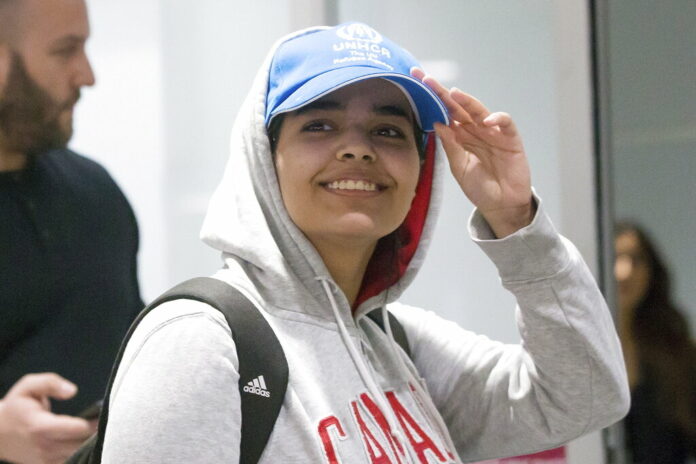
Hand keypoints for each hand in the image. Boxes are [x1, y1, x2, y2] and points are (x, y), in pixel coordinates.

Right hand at [0, 373, 94, 463]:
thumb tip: (72, 391)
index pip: (74, 429)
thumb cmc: (17, 406)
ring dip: (91, 443)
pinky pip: (71, 461)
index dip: (92, 422)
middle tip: (107, 420)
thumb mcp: (28, 386)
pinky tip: (86, 440)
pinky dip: (82, 452)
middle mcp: (43, 446)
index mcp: (39, 426)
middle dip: (96, 433)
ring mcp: (45, 459)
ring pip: (78, 455)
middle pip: (80, 443)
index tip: (103, 413)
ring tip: (99, 429)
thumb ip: (50, 383)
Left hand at [412, 68, 534, 237]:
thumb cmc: (480, 188)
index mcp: (461, 136)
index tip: (417, 84)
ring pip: (480, 111)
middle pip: (458, 107)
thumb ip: (450, 145)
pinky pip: (505, 123)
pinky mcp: (511, 139)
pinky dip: (498, 119)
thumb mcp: (459, 167)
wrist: (501, 206)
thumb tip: (437, 123)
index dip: (433, 100)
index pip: (445, 113)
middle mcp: (475, 131)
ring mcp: (493, 133)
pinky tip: (487, 120)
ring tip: (454, 93)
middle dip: (443, 93)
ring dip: (468, 101)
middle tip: (427, 79)